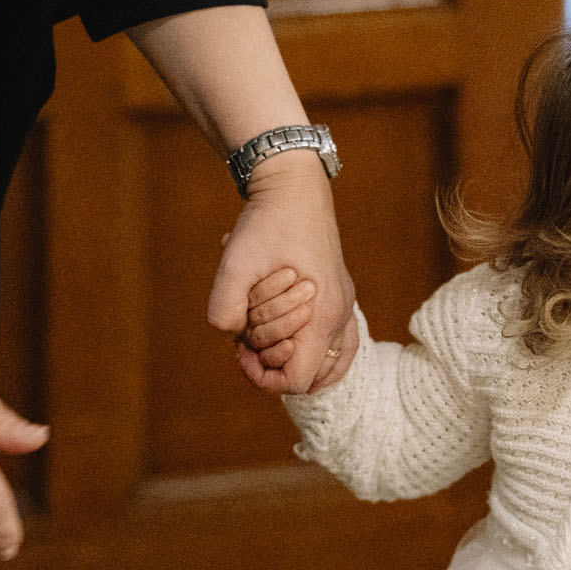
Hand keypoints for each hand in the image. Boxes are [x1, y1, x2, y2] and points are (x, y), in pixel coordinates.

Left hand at [207, 151, 356, 393]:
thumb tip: (232, 335)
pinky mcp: (340, 298)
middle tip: (247, 336)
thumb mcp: (234, 265)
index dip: (264, 378)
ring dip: (296, 361)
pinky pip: (340, 346)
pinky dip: (318, 355)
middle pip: (311, 376)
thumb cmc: (267, 224)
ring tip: (267, 342)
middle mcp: (340, 316)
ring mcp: (345, 307)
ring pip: (331, 366)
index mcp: (321, 313)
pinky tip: (293, 343)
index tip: (241, 353)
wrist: (295, 190)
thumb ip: (225, 309)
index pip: (297, 379)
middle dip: (272, 362)